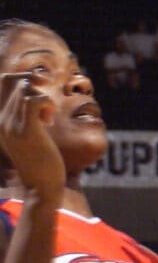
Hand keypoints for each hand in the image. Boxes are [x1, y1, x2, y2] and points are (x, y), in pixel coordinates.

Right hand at [0, 75, 65, 205]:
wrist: (41, 186)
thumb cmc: (40, 157)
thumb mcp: (29, 130)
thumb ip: (27, 110)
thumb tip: (35, 83)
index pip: (3, 80)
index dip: (22, 77)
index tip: (38, 89)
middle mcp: (0, 120)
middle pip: (15, 80)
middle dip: (34, 84)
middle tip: (44, 104)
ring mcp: (11, 125)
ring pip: (26, 89)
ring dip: (43, 98)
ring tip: (47, 118)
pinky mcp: (26, 131)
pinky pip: (34, 100)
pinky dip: (47, 104)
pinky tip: (49, 120)